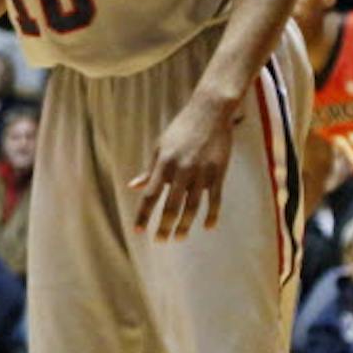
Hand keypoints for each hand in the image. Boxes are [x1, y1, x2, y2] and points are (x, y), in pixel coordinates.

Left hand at [129, 96, 233, 240]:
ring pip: (192, 206)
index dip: (144, 215)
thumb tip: (133, 187)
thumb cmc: (181, 129)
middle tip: (160, 241)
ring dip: (185, 225)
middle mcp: (182, 170)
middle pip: (171, 205)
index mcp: (164, 164)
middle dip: (164, 226)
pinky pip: (215, 199)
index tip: (138, 231)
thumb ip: (150, 170)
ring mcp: (202, 172)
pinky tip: (207, 227)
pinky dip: (212, 215)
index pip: (150, 195)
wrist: (210, 112)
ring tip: (178, 238)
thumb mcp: (160, 147)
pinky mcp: (218, 172)